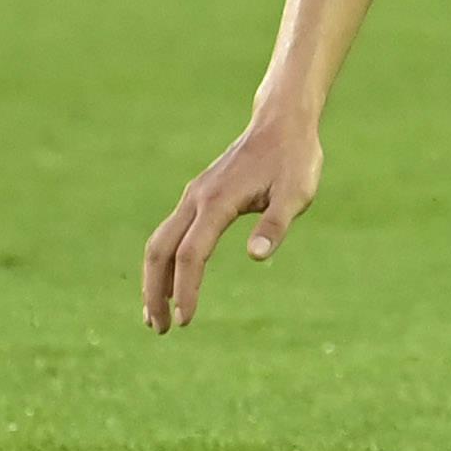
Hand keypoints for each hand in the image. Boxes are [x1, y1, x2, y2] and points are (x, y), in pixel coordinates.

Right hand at [142, 115, 323, 330]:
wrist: (282, 122)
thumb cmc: (294, 159)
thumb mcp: (296, 193)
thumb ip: (275, 224)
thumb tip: (257, 256)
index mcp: (217, 202)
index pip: (191, 255)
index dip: (185, 290)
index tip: (185, 321)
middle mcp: (196, 199)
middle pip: (160, 251)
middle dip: (154, 292)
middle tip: (158, 329)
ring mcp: (194, 196)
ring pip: (160, 242)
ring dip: (155, 280)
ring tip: (155, 315)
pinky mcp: (199, 196)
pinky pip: (172, 233)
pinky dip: (165, 261)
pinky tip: (173, 282)